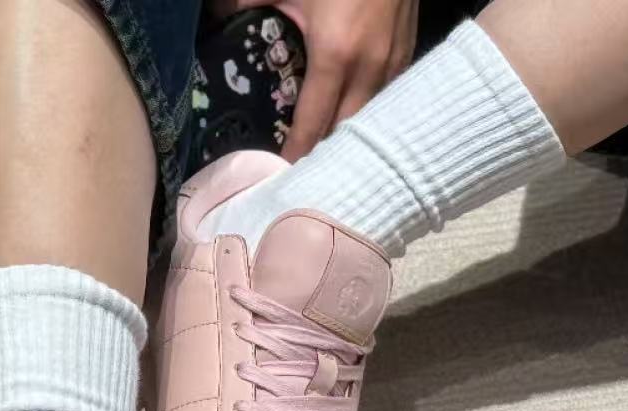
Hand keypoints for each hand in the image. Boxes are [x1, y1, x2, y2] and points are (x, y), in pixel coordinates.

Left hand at [213, 0, 418, 159]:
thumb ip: (251, 3)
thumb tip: (219, 17)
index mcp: (335, 56)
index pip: (313, 122)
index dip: (296, 152)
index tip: (281, 176)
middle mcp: (369, 67)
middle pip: (344, 130)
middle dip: (322, 154)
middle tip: (299, 175)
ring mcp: (394, 61)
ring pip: (370, 117)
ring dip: (347, 137)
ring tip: (324, 157)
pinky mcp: (409, 51)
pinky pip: (388, 96)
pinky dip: (369, 113)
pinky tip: (352, 121)